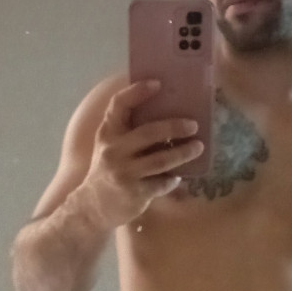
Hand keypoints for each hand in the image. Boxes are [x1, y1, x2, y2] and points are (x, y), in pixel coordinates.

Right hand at [83, 79, 203, 228]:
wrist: (93, 207)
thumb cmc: (107, 170)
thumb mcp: (109, 146)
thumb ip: (128, 131)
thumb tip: (165, 111)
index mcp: (108, 133)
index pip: (119, 105)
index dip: (138, 92)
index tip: (158, 83)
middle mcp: (114, 150)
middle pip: (148, 133)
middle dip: (174, 127)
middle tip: (193, 125)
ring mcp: (124, 172)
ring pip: (161, 160)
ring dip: (183, 153)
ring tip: (198, 147)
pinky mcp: (135, 193)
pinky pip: (162, 183)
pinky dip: (173, 179)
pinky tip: (178, 176)